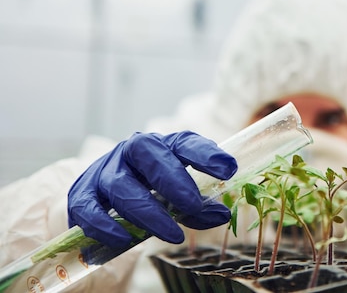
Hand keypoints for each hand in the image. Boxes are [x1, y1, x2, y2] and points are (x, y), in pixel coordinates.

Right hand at [68, 131, 236, 247]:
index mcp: (162, 146)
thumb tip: (221, 215)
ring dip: (149, 212)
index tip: (228, 169)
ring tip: (173, 235)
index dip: (205, 154)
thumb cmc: (148, 189)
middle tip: (194, 205)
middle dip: (173, 180)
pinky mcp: (82, 195)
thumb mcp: (177, 195)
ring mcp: (104, 171)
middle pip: (148, 154)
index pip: (184, 142)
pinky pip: (89, 209)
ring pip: (122, 186)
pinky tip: (126, 240)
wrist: (101, 195)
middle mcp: (131, 152)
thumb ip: (198, 206)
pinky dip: (107, 226)